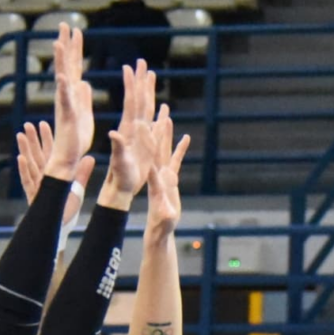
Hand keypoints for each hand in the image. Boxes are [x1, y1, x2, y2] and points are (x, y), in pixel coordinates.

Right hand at [16, 121, 94, 224]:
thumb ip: (82, 174)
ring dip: (25, 149)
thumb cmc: (67, 211)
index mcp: (54, 174)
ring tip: (20, 134)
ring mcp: (37, 186)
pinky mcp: (33, 195)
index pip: (50, 152)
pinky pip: (27, 181)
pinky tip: (20, 159)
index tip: (43, 124)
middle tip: (28, 124)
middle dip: (33, 140)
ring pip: (30, 164)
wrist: (60, 229)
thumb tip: (91, 157)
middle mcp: (44, 178)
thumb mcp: (77, 189)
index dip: (47, 138)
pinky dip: (24, 170)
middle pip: (37, 155)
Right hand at [46, 23, 94, 179]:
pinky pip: (65, 101)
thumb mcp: (85, 114)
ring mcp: (66, 105)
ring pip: (63, 79)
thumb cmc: (76, 139)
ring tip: (59, 43)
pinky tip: (63, 77)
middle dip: (66, 45)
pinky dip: (63, 89)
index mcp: (73, 94)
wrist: (70, 157)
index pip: (75, 67)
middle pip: (67, 66)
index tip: (74, 30)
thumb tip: (84, 83)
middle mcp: (67, 96)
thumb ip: (83, 98)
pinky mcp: (68, 118)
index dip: (75, 49)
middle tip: (64, 25)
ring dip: (61, 62)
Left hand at [103, 59, 157, 204]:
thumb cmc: (120, 178)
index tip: (129, 66)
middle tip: (142, 62)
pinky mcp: (148, 147)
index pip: (131, 102)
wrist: (121, 189)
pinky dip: (161, 119)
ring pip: (148, 110)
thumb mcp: (119, 162)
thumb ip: (118, 147)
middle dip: (141, 81)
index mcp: (129, 130)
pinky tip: (164, 113)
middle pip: (140, 100)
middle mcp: (135, 129)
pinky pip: (157, 129)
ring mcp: (142, 137)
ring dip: (150, 93)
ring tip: (151, 77)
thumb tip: (115, 135)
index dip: (131, 84)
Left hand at [145, 104, 190, 237]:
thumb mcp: (161, 207)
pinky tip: (185, 137)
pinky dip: (180, 148)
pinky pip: (176, 159)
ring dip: (166, 130)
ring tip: (166, 112)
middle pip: (157, 141)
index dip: (149, 131)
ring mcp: (163, 174)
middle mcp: (157, 170)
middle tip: (158, 104)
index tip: (147, 113)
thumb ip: (159, 193)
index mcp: (154, 174)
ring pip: (164, 147)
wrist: (159, 230)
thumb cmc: (160, 222)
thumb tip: (154, 177)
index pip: (151, 148)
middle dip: (158, 122)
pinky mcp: (170, 179)